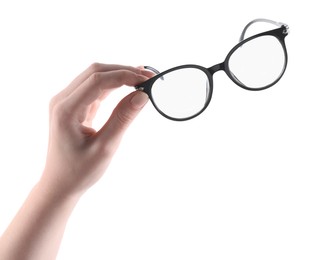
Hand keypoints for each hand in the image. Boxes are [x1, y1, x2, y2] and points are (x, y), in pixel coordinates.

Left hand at [41, 63, 150, 196]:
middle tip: (148, 77)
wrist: (61, 184)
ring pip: (96, 78)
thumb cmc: (79, 171)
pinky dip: (113, 86)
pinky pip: (95, 89)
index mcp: (65, 110)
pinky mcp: (75, 106)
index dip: (124, 75)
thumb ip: (123, 119)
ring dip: (119, 76)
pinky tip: (129, 85)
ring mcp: (67, 102)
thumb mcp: (105, 147)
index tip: (147, 79)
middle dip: (123, 71)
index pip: (97, 80)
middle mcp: (63, 101)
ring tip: (142, 79)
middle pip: (95, 72)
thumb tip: (142, 95)